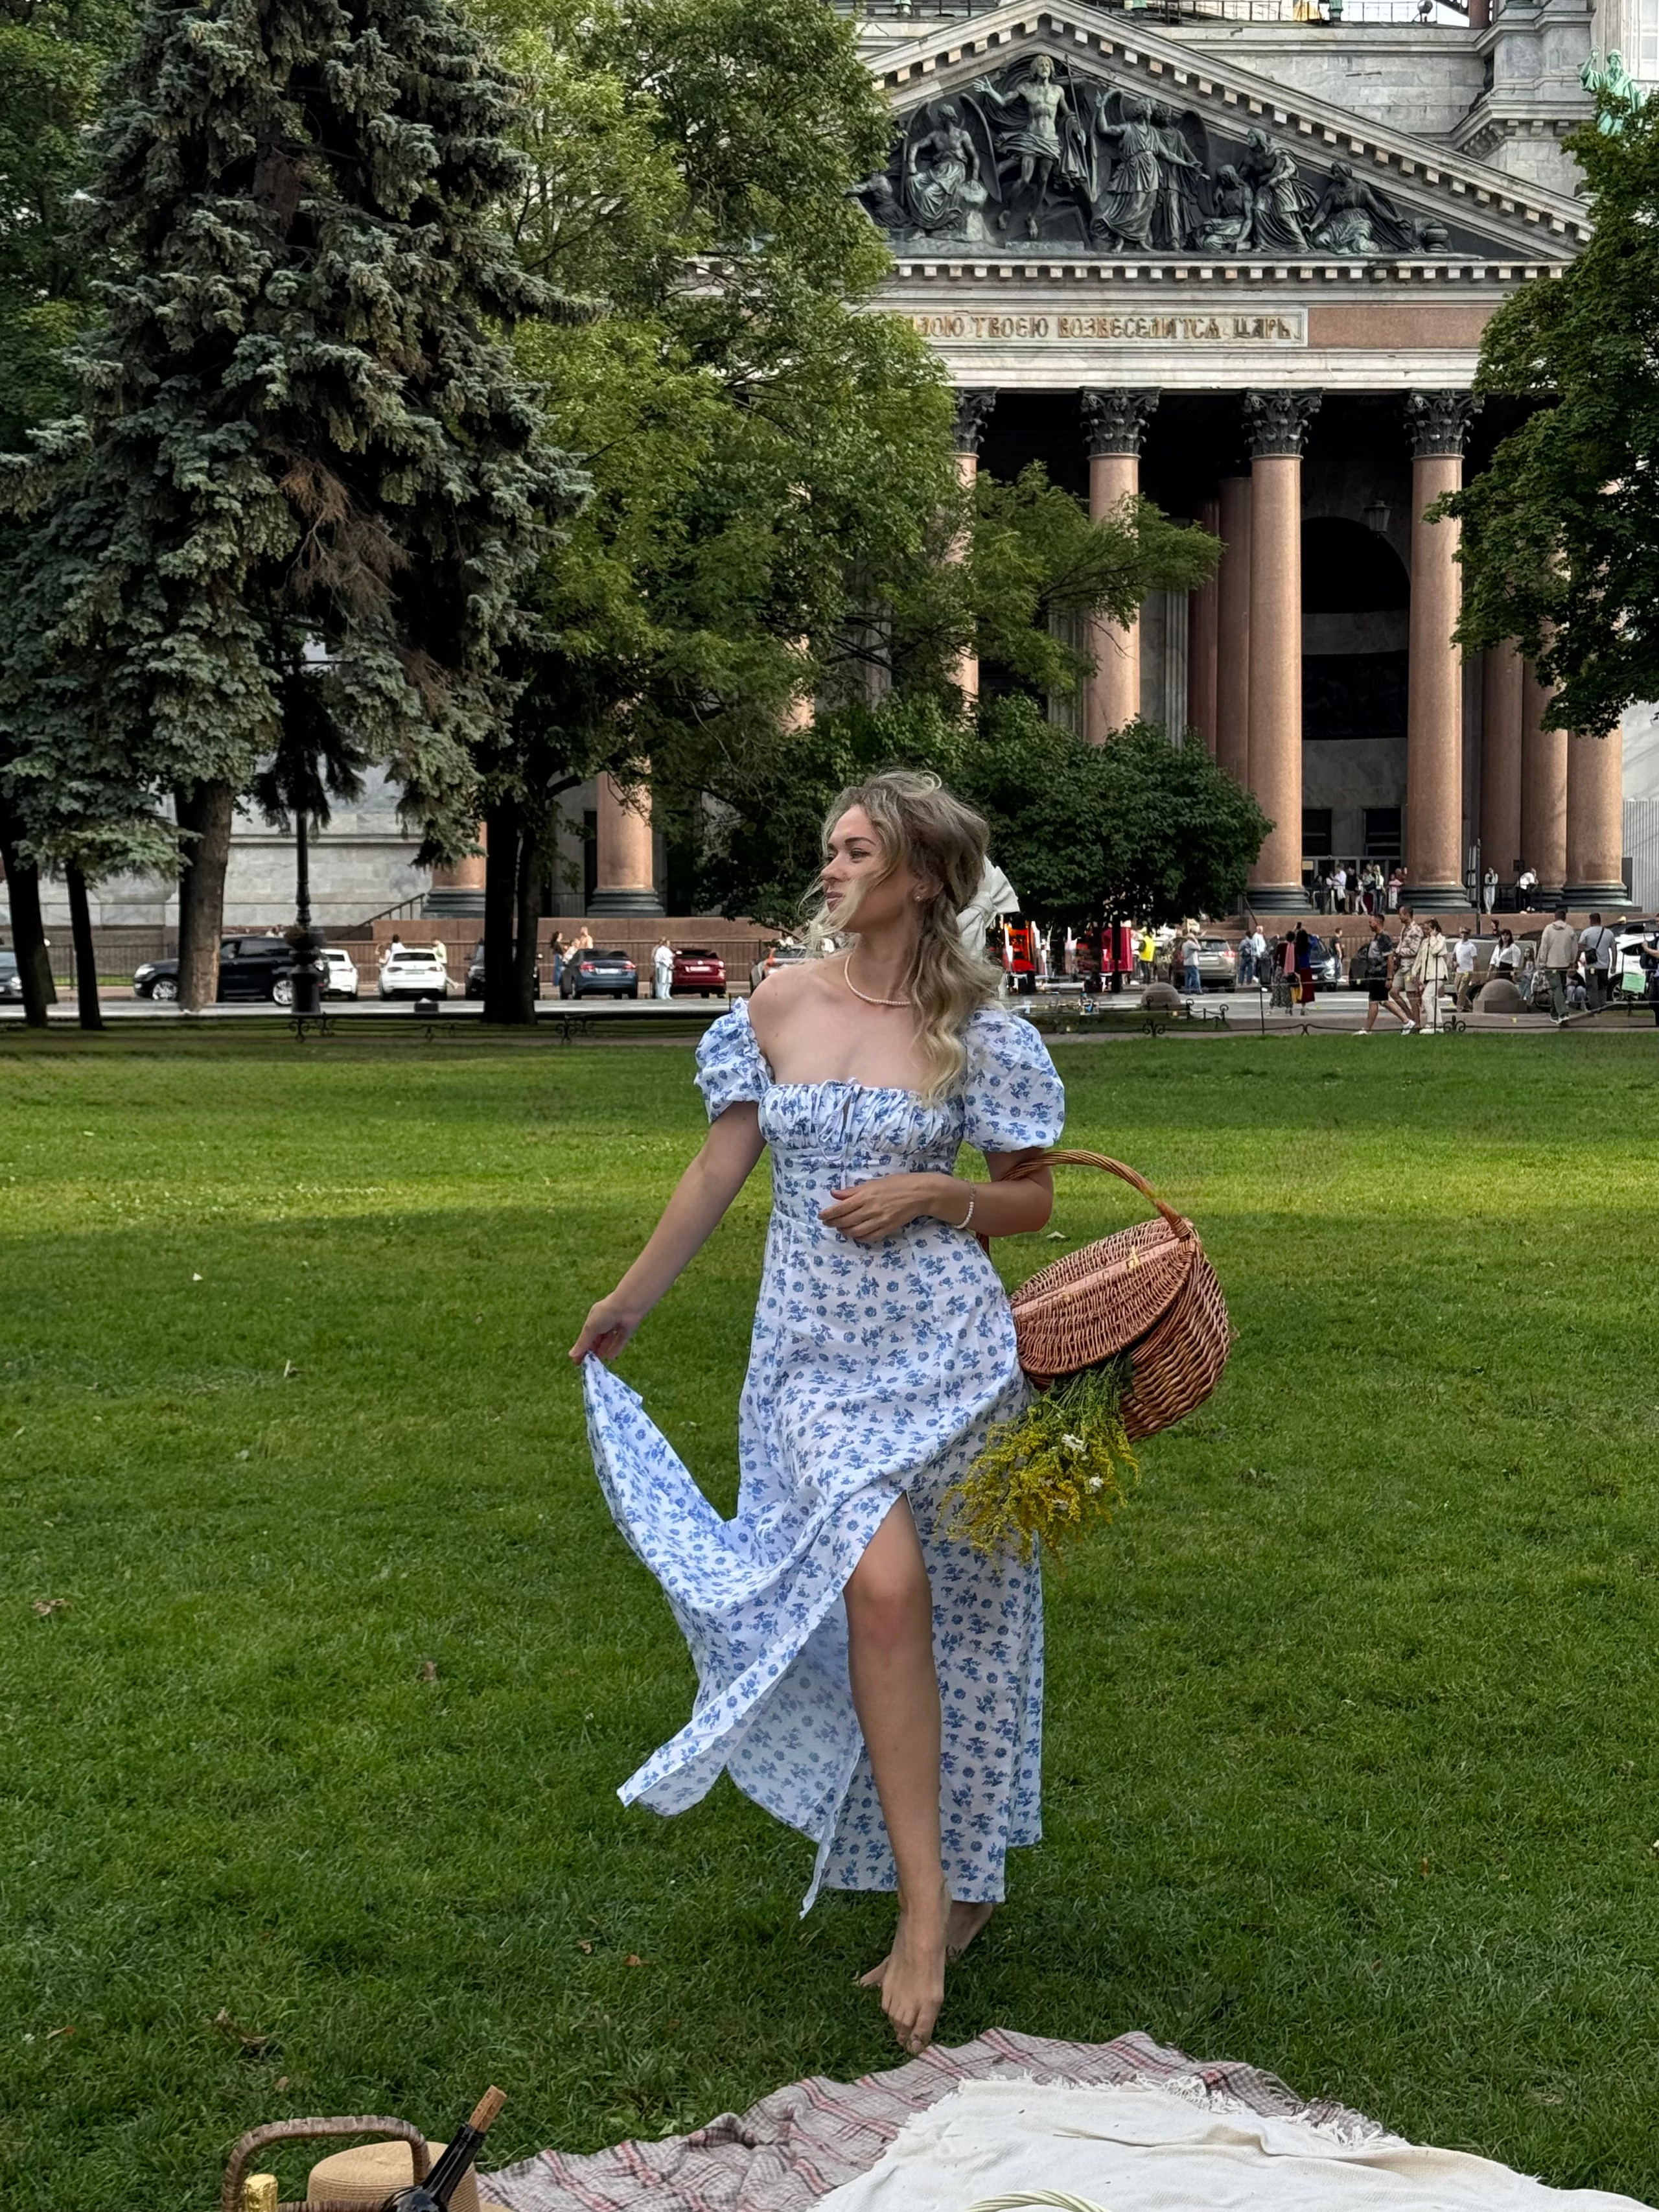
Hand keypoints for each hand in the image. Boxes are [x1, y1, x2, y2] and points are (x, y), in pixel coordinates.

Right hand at [570, 1294, 642, 1363]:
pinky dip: (615, 1349)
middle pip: (596, 1339)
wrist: (628, 1305)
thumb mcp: (591, 1328)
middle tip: (588, 1364)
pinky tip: (610, 1358)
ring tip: (598, 1362)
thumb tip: (571, 1355)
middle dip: (592, 1350)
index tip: (577, 1361)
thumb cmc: (606, 1313)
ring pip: (607, 1340)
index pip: (586, 1336)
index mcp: (594, 1318)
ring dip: (602, 1350)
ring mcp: (616, 1326)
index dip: (581, 1348)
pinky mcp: (627, 1330)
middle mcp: (604, 1322)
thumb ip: (583, 1342)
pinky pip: (619, 1341)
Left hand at [819, 1173, 959, 1243]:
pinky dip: (860, 1238)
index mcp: (866, 1196)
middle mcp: (871, 1210)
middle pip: (846, 1221)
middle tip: (828, 1223)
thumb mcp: (873, 1182)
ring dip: (845, 1231)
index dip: (829, 1214)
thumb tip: (834, 1193)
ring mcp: (879, 1221)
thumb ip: (853, 1191)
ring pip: (856, 1232)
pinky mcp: (887, 1229)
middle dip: (834, 1223)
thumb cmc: (897, 1183)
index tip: (821, 1216)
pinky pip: (869, 1237)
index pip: (841, 1208)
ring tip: (840, 1228)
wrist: (920, 1193)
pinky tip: (856, 1234)